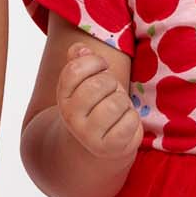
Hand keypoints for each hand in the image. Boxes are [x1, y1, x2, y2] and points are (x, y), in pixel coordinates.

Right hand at [56, 40, 142, 162]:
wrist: (100, 144)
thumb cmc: (98, 105)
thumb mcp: (87, 81)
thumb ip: (81, 62)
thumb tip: (80, 49)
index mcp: (63, 97)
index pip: (75, 69)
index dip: (94, 62)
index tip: (101, 68)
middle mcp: (70, 117)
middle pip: (98, 84)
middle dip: (112, 84)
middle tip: (111, 93)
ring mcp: (88, 134)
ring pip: (115, 103)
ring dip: (123, 102)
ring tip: (118, 110)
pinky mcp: (109, 147)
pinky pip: (129, 120)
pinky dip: (132, 118)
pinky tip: (124, 123)